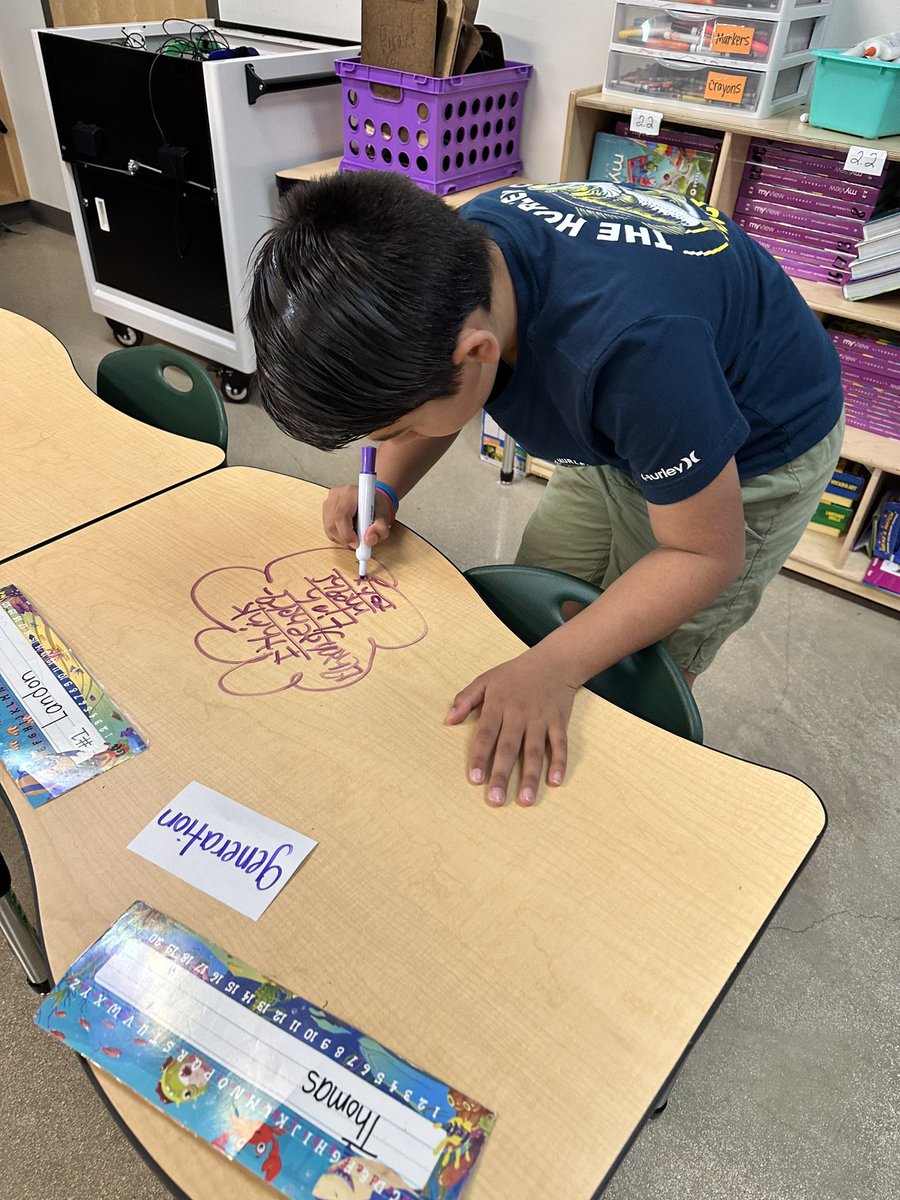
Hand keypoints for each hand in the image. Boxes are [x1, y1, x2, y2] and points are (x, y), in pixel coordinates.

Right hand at [322, 485, 393, 551]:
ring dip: (342, 538)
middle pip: (333, 523)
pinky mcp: (326, 511)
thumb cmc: (376, 506)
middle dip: (345, 538)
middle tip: (358, 544)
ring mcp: (328, 503)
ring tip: (356, 535)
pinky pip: (328, 530)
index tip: (357, 543)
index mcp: (350, 493)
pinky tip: (350, 531)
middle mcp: (336, 496)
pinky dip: (339, 536)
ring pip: (329, 528)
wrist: (371, 500)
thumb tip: (368, 540)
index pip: (341, 515)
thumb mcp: (384, 516)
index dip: (347, 533)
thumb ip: (380, 528)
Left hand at [446, 648, 578, 806]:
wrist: (554, 662)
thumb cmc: (515, 674)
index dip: (480, 757)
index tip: (475, 779)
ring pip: (534, 751)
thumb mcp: (486, 679)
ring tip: (525, 800)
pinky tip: (555, 782)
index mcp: (498, 704)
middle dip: (501, 774)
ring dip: (530, 776)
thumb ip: (466, 699)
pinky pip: (560, 744)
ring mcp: (540, 719)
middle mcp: (519, 714)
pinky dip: (559, 762)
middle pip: (509, 747)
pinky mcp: (559, 721)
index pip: (486, 734)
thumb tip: (448, 720)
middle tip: (495, 799)